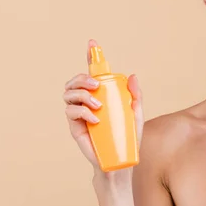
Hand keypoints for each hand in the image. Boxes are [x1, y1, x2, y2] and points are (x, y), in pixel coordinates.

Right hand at [63, 39, 144, 176]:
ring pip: (69, 94)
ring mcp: (79, 113)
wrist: (119, 162)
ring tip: (98, 105)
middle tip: (96, 84)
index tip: (92, 43)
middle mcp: (86, 102)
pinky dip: (82, 111)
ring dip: (82, 94)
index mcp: (100, 96)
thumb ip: (135, 96)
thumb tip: (132, 76)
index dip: (90, 57)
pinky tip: (95, 119)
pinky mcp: (74, 126)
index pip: (92, 73)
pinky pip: (71, 112)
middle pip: (74, 81)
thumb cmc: (127, 139)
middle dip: (82, 77)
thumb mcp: (136, 116)